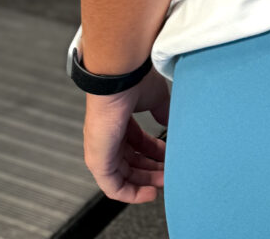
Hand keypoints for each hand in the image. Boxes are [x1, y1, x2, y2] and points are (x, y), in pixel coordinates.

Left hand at [83, 66, 170, 202]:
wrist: (120, 76)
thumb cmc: (133, 80)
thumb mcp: (155, 99)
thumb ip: (162, 113)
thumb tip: (171, 123)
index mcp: (119, 120)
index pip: (137, 143)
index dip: (154, 153)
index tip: (169, 158)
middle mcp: (108, 136)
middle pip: (131, 161)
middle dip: (152, 169)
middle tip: (170, 173)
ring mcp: (101, 149)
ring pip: (123, 176)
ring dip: (145, 182)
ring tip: (165, 182)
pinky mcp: (98, 160)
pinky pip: (113, 186)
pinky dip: (132, 193)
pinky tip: (149, 193)